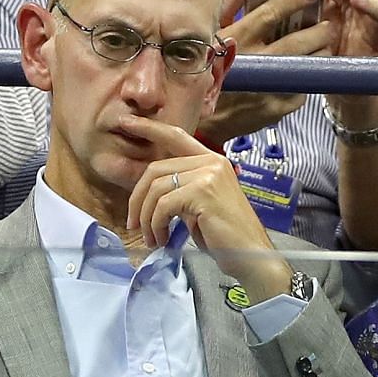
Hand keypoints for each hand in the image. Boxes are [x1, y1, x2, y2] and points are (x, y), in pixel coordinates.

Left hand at [119, 115, 293, 298]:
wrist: (251, 255)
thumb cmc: (226, 236)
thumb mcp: (200, 206)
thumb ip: (181, 190)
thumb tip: (149, 193)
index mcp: (212, 161)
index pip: (176, 136)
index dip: (149, 127)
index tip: (126, 122)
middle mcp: (211, 162)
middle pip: (156, 169)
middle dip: (137, 198)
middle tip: (133, 223)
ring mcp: (208, 175)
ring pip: (156, 188)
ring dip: (146, 217)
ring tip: (151, 237)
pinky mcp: (203, 192)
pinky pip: (163, 205)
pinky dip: (156, 225)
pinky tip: (161, 239)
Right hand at [199, 0, 335, 141]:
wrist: (206, 120)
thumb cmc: (209, 74)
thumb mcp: (212, 37)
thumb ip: (229, 9)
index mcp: (237, 42)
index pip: (271, 14)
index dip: (294, 0)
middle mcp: (255, 63)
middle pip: (299, 40)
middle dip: (319, 29)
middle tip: (326, 24)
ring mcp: (269, 87)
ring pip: (309, 63)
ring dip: (320, 51)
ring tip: (321, 46)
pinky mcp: (280, 106)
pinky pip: (303, 85)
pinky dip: (307, 74)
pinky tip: (303, 70)